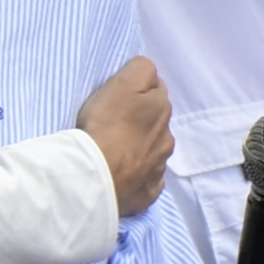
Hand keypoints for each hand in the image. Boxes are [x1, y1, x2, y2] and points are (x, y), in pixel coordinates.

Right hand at [76, 55, 170, 212]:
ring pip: (153, 152)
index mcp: (162, 109)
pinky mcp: (147, 194)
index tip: (119, 98)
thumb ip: (141, 69)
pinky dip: (137, 177)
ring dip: (140, 149)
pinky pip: (146, 181)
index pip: (156, 89)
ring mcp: (158, 169)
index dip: (137, 91)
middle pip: (156, 122)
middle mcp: (167, 138)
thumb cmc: (106, 124)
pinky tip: (122, 176)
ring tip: (116, 152)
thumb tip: (149, 73)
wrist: (96, 174)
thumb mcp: (124, 81)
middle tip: (115, 124)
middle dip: (141, 121)